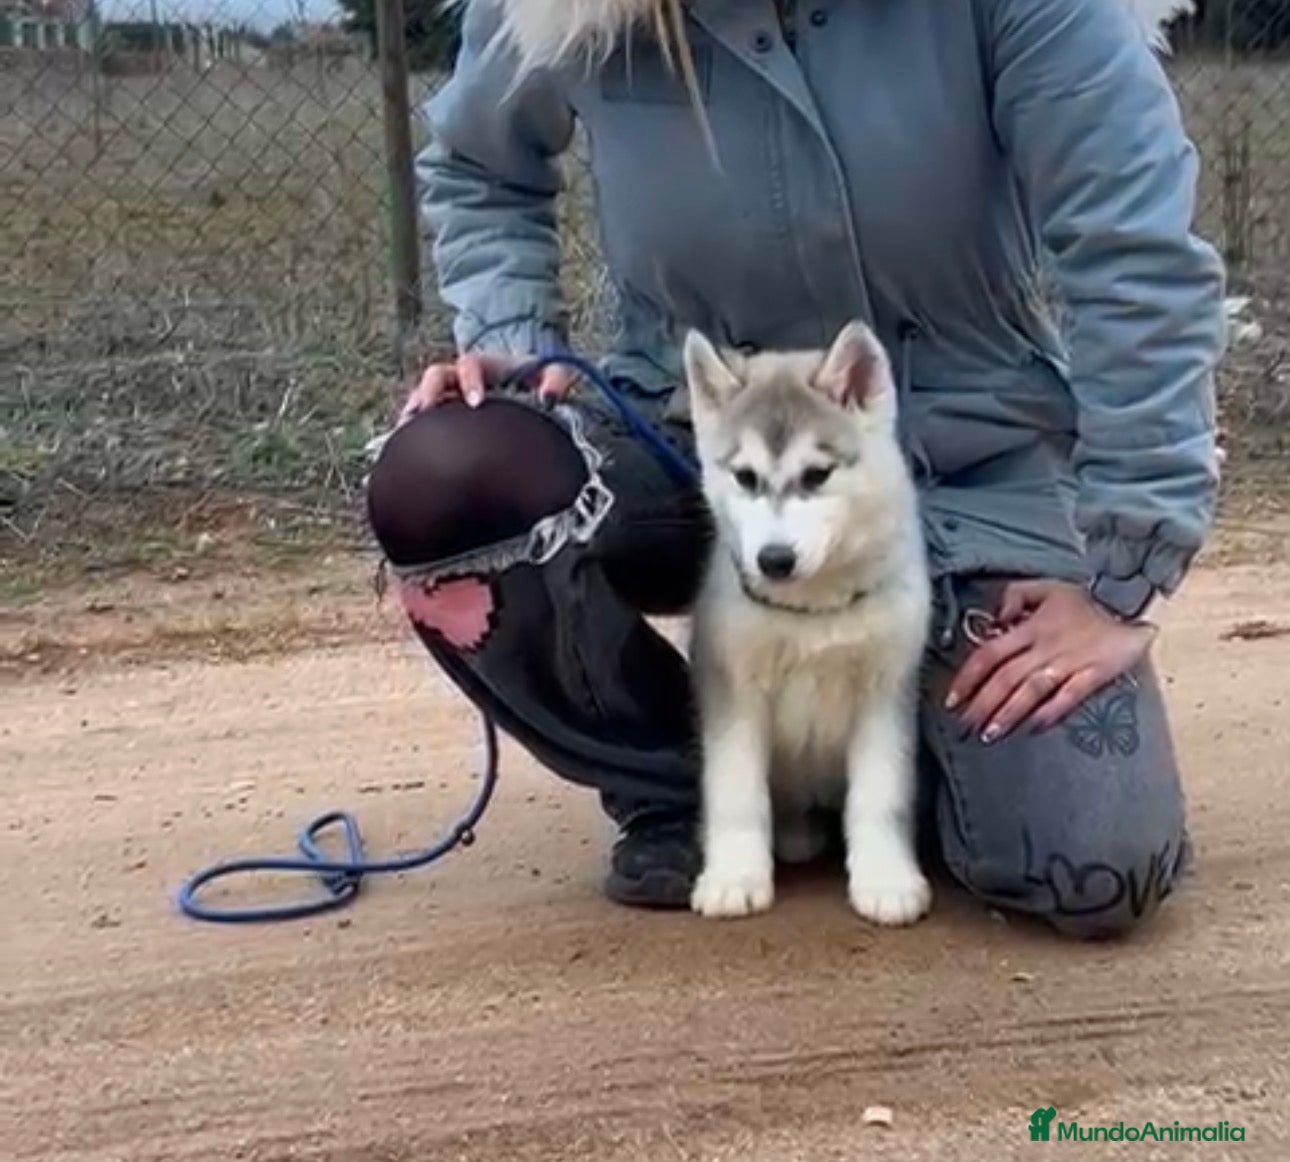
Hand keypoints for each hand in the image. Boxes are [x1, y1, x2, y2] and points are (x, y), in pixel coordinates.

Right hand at [398, 352, 575, 423]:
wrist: (525, 388)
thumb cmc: (536, 381)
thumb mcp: (552, 374)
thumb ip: (556, 379)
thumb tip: (550, 396)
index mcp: (485, 365)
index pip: (469, 364)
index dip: (470, 380)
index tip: (476, 402)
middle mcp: (461, 377)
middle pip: (435, 377)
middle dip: (429, 393)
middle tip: (424, 414)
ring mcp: (449, 395)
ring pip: (423, 397)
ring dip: (414, 412)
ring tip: (405, 432)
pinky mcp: (445, 416)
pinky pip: (423, 420)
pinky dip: (414, 431)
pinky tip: (406, 447)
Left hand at [945, 579, 1156, 743]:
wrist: (1130, 604)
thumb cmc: (1083, 601)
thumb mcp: (1044, 588)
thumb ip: (1014, 597)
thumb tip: (994, 621)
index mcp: (1029, 627)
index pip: (989, 654)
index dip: (968, 678)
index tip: (952, 700)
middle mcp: (1045, 647)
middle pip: (1006, 678)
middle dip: (982, 704)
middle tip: (965, 726)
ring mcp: (1070, 662)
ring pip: (1032, 690)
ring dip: (1009, 713)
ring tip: (990, 734)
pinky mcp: (1095, 674)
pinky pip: (1070, 695)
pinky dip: (1052, 711)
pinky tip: (1034, 728)